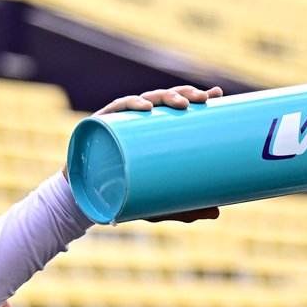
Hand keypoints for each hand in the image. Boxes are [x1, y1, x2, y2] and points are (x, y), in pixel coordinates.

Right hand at [67, 84, 224, 223]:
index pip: (180, 107)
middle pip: (166, 99)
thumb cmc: (126, 193)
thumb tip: (217, 212)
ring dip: (165, 96)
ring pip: (146, 99)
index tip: (218, 95)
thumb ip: (186, 207)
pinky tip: (145, 107)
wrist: (88, 200)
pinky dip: (130, 104)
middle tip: (202, 99)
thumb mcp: (159, 203)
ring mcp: (121, 120)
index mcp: (157, 130)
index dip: (197, 97)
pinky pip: (116, 109)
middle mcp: (141, 121)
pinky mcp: (101, 124)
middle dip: (185, 94)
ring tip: (181, 103)